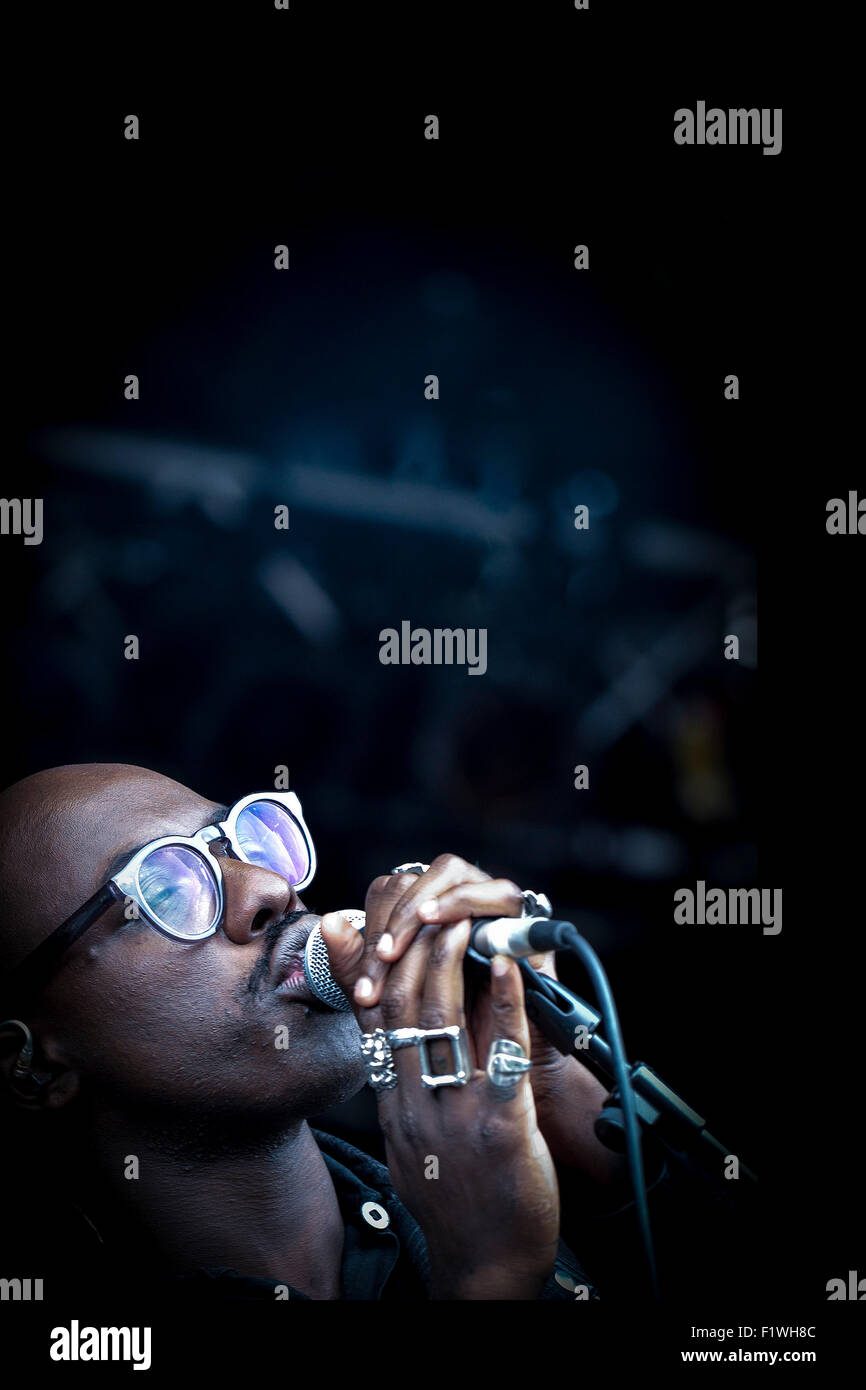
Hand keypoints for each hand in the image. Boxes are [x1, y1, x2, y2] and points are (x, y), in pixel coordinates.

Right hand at [320, 863, 559, 1298]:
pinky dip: (506, 1003)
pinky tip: (511, 968)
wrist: (484, 1268)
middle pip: (400, 1009)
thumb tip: (395, 1048)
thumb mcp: (410, 1145)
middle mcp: (413, 1104)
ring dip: (452, 961)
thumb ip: (402, 1093)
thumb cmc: (455, 1204)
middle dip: (415, 950)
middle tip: (434, 908)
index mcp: (393, 1106)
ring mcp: (452, 1113)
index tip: (388, 927)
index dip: (377, 966)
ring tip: (465, 920)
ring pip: (440, 1020)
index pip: (373, 1023)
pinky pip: (499, 1053)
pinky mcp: (498, 1125)